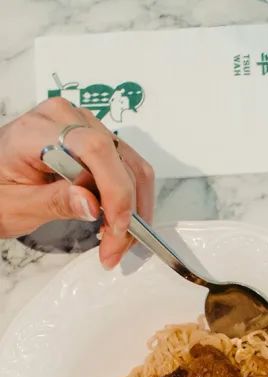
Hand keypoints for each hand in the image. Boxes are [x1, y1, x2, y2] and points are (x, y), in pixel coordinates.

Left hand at [0, 98, 154, 267]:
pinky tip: (117, 223)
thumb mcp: (18, 205)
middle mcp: (65, 119)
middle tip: (114, 250)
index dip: (115, 190)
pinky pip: (129, 168)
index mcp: (38, 130)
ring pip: (131, 167)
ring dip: (133, 210)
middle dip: (125, 212)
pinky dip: (131, 200)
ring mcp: (84, 126)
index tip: (117, 227)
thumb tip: (92, 204)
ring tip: (117, 241)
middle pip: (117, 161)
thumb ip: (54, 203)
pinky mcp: (97, 139)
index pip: (94, 149)